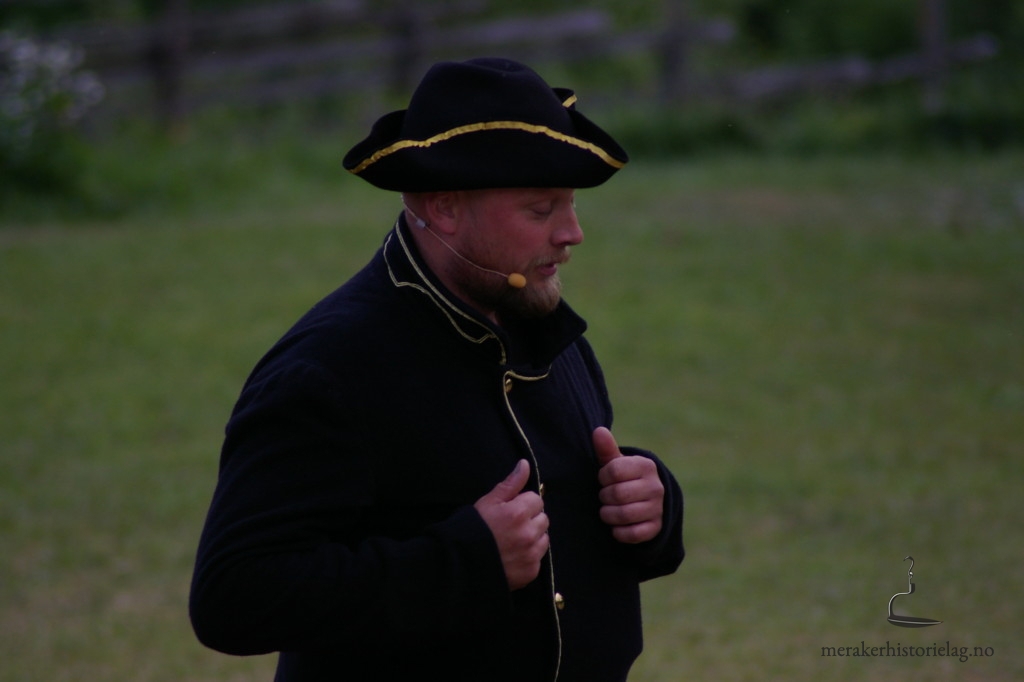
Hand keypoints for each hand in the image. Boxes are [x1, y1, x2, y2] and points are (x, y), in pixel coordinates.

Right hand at [474, 459, 548, 589]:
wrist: (461, 564)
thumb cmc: (473, 528)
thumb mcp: (489, 501)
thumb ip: (511, 483)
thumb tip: (525, 464)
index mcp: (518, 513)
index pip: (536, 499)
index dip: (523, 503)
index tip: (511, 510)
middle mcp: (528, 533)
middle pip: (543, 518)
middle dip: (531, 519)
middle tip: (511, 525)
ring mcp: (531, 554)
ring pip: (544, 538)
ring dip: (533, 537)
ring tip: (513, 540)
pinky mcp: (531, 571)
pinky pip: (539, 557)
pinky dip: (530, 555)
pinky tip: (513, 555)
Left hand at [594, 427, 663, 543]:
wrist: (647, 500)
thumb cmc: (625, 478)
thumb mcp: (616, 463)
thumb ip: (606, 449)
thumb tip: (598, 431)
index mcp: (645, 466)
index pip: (613, 470)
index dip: (602, 476)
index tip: (604, 479)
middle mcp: (655, 486)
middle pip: (617, 494)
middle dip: (604, 497)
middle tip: (605, 496)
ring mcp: (657, 508)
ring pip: (623, 515)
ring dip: (608, 515)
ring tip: (608, 510)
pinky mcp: (655, 528)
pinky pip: (631, 534)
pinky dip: (618, 532)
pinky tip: (616, 526)